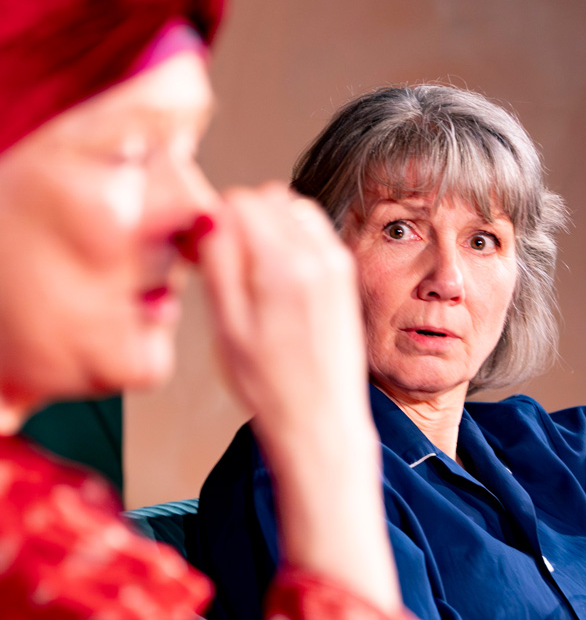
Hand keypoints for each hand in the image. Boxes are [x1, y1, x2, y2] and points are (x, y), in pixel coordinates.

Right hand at [197, 183, 399, 611]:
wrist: (320, 421)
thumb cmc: (271, 388)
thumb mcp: (227, 327)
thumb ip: (218, 262)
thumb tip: (209, 214)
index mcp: (283, 266)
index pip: (240, 201)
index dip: (214, 221)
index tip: (204, 249)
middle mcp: (317, 256)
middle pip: (267, 198)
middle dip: (241, 218)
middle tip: (225, 260)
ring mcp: (336, 264)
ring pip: (292, 209)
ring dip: (267, 225)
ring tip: (252, 271)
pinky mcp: (345, 276)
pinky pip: (314, 231)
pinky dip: (290, 239)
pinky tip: (277, 279)